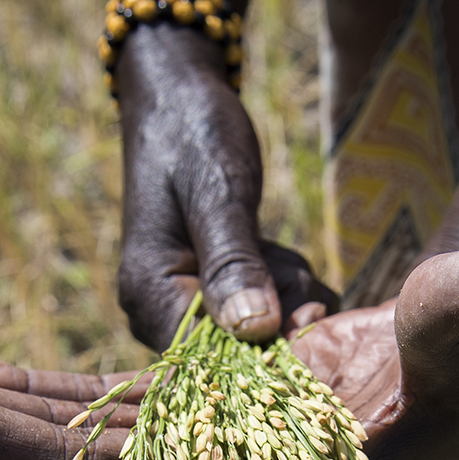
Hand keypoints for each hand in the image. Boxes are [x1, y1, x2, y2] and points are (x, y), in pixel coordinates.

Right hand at [116, 25, 336, 345]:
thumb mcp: (219, 195)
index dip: (267, 351)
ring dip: (287, 294)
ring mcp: (186, 306)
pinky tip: (276, 253)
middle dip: (282, 313)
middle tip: (289, 262)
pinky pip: (264, 313)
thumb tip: (255, 332)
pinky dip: (282, 286)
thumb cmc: (194, 135)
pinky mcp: (211, 294)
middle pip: (241, 353)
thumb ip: (235, 264)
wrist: (178, 97)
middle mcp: (160, 314)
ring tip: (278, 249)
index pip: (210, 362)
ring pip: (262, 334)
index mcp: (149, 297)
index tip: (310, 313)